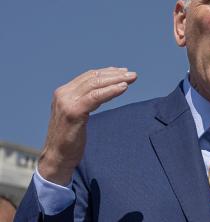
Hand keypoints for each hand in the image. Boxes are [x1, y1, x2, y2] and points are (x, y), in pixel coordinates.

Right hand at [38, 67, 136, 184]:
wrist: (58, 158)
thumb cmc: (70, 138)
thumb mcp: (77, 114)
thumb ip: (85, 100)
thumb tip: (104, 89)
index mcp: (64, 92)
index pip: (89, 76)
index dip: (107, 72)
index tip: (123, 71)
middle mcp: (63, 94)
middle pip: (94, 78)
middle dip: (115, 74)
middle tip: (132, 75)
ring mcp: (67, 102)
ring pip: (96, 84)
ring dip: (116, 80)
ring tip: (131, 79)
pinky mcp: (73, 112)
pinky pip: (95, 97)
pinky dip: (111, 91)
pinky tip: (123, 88)